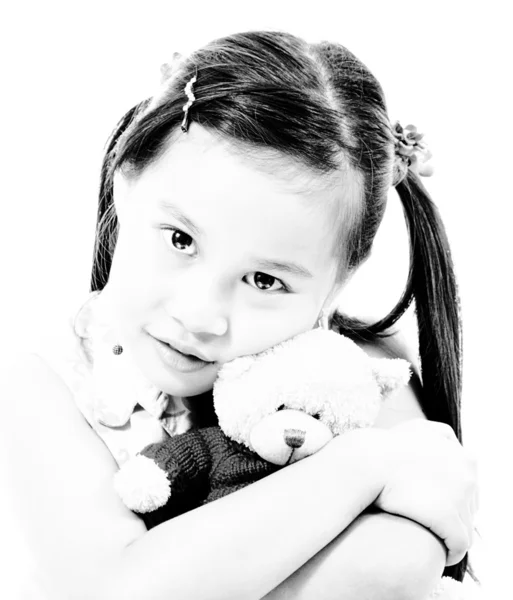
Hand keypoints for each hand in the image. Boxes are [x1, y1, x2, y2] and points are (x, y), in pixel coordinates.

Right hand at [372, 419, 477, 565]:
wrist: (367, 461)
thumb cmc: (386, 446)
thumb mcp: (418, 429)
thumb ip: (438, 435)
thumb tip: (447, 442)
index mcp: (463, 455)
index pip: (469, 482)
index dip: (452, 494)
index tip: (434, 502)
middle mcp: (466, 473)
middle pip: (470, 504)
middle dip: (455, 513)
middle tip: (432, 520)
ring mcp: (460, 497)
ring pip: (466, 526)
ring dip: (453, 534)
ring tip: (436, 540)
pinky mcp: (447, 519)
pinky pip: (459, 545)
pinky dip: (452, 552)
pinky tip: (441, 555)